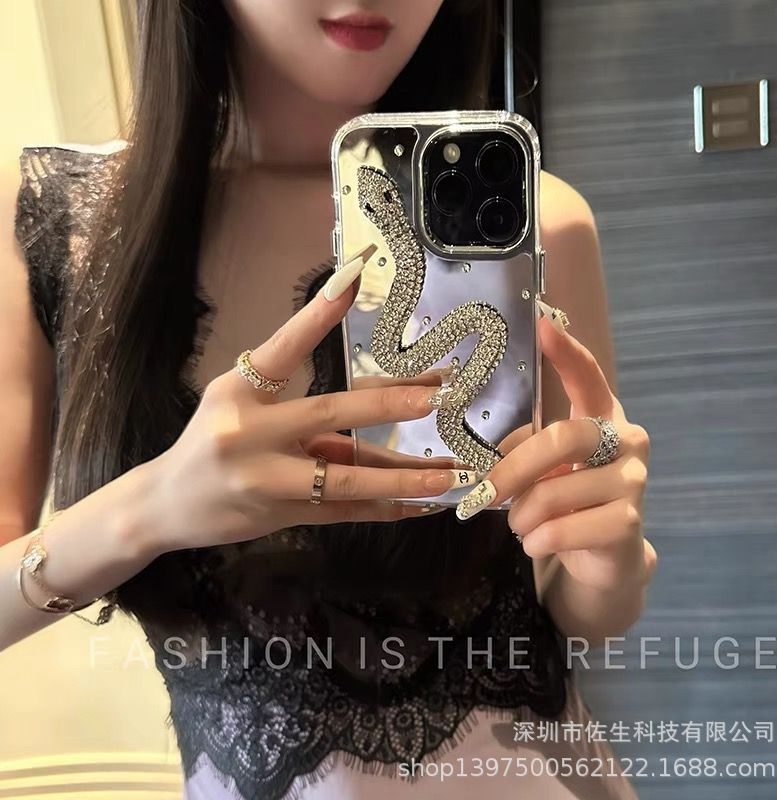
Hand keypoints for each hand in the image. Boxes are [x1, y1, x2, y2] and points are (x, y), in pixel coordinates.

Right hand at [148, 249, 477, 554]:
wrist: (166, 503)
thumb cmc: (211, 440)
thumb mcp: (244, 404)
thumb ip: (304, 398)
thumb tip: (390, 391)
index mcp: (237, 391)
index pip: (283, 347)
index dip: (318, 314)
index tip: (353, 275)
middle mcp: (247, 433)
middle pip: (327, 413)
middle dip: (386, 405)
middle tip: (434, 396)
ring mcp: (263, 480)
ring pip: (345, 478)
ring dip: (402, 476)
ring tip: (448, 473)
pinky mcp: (280, 516)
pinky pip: (343, 512)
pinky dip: (384, 507)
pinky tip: (419, 504)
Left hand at [456, 302, 655, 592]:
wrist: (606, 556)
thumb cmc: (569, 498)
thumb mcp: (544, 467)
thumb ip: (525, 450)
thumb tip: (487, 459)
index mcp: (602, 416)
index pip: (587, 376)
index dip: (565, 352)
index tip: (541, 323)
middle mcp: (626, 439)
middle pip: (562, 437)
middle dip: (514, 468)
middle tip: (485, 493)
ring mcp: (633, 480)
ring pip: (556, 491)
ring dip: (522, 515)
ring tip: (518, 524)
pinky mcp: (629, 522)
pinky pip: (565, 528)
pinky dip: (538, 539)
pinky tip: (536, 543)